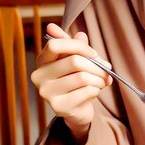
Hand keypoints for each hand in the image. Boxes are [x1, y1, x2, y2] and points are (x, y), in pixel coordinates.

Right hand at [31, 23, 113, 141]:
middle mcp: (39, 76)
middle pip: (74, 61)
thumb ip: (78, 47)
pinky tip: (94, 92)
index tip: (93, 54)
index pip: (55, 45)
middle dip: (97, 65)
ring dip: (99, 79)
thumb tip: (81, 34)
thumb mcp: (78, 60)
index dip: (79, 47)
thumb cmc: (77, 81)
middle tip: (106, 70)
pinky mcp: (58, 107)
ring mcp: (46, 93)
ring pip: (83, 77)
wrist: (78, 109)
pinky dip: (96, 90)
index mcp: (42, 61)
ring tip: (102, 82)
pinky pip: (86, 92)